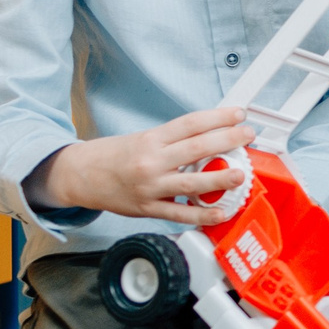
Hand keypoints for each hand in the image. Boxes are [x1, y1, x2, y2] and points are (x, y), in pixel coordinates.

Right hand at [41, 107, 253, 221]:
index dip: (218, 117)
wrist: (80, 175)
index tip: (239, 114)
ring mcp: (150, 186)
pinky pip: (178, 213)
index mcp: (152, 139)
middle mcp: (151, 161)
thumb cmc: (114, 156)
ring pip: (190, 183)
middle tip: (248, 136)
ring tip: (241, 175)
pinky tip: (220, 212)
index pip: (191, 124)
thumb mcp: (144, 138)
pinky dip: (201, 214)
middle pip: (196, 148)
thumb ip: (175, 140)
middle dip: (228, 140)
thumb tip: (213, 134)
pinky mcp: (147, 208)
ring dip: (220, 179)